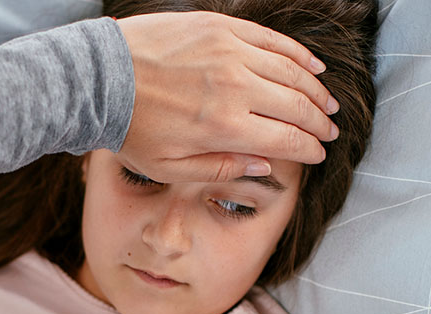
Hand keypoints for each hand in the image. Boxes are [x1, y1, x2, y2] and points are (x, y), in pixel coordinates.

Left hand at [114, 11, 338, 182]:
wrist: (100, 79)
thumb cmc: (131, 129)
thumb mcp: (170, 167)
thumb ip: (221, 169)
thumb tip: (265, 166)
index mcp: (223, 127)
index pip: (286, 139)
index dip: (308, 149)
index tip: (318, 155)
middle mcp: (234, 87)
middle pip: (296, 106)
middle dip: (319, 123)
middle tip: (330, 132)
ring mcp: (229, 51)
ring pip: (291, 71)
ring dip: (316, 90)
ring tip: (327, 104)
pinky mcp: (220, 27)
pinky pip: (271, 40)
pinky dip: (298, 54)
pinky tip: (313, 67)